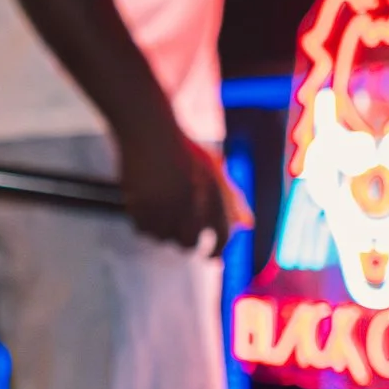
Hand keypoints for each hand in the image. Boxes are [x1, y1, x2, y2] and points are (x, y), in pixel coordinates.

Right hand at [119, 121, 248, 254]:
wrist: (147, 129)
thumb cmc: (182, 150)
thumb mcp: (213, 169)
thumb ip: (231, 198)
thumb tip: (248, 225)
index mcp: (214, 190)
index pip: (222, 233)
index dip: (218, 250)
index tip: (212, 259)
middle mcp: (191, 200)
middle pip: (188, 242)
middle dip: (185, 242)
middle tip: (180, 235)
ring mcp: (164, 204)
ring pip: (162, 237)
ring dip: (161, 229)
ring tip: (159, 208)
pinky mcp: (140, 204)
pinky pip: (142, 229)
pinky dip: (143, 222)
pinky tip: (144, 206)